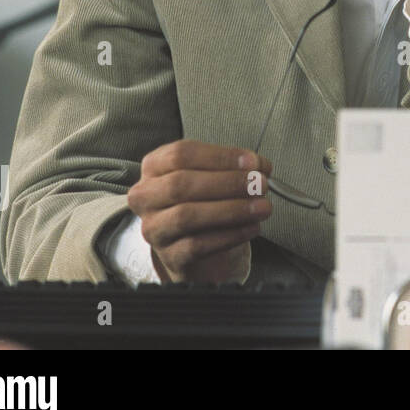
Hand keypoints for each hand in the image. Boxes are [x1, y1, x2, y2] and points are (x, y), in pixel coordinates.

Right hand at [127, 139, 271, 283]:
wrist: (194, 244)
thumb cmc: (203, 201)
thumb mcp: (213, 176)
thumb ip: (235, 167)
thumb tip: (259, 166)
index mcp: (155, 166)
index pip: (181, 154)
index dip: (220, 157)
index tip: (252, 162)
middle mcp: (147, 196)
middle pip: (181, 184)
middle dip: (227, 183)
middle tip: (259, 184)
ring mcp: (154, 228)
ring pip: (187, 216)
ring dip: (232, 210)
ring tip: (262, 207)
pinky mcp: (169, 255)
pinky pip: (197, 245)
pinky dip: (230, 235)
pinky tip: (251, 227)